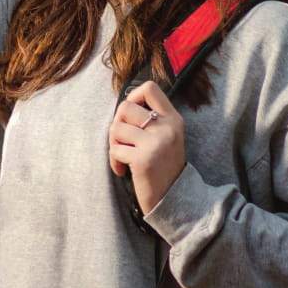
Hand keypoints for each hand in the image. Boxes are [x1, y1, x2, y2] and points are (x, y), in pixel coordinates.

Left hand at [108, 80, 187, 216]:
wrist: (173, 199)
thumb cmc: (162, 166)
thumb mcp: (166, 137)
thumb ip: (151, 119)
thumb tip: (123, 105)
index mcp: (173, 119)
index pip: (150, 88)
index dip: (132, 96)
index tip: (130, 115)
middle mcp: (167, 127)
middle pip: (125, 107)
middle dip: (117, 123)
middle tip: (121, 140)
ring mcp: (156, 143)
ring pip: (116, 128)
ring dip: (114, 144)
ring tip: (123, 156)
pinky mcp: (143, 159)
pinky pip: (115, 150)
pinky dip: (114, 161)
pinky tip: (123, 170)